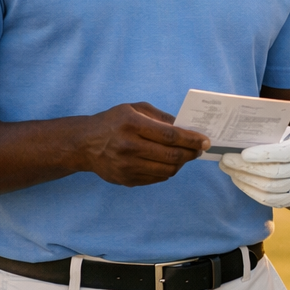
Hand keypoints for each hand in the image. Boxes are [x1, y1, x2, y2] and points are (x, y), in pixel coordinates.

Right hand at [75, 102, 208, 186]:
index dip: (191, 139)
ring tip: (185, 156)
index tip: (205, 141)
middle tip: (199, 149)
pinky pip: (157, 178)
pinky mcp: (126, 180)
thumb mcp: (134, 109)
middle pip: (171, 155)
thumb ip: (160, 117)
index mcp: (131, 124)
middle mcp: (128, 146)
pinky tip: (169, 163)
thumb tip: (185, 127)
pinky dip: (168, 171)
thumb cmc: (113, 122)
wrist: (83, 144)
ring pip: (167, 170)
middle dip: (191, 153)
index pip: (170, 135)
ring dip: (181, 163)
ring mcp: (126, 166)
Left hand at [219, 126, 289, 206]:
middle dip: (245, 167)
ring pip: (268, 188)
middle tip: (225, 160)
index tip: (243, 153)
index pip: (285, 153)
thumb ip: (266, 135)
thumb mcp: (283, 133)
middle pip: (273, 173)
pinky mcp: (288, 200)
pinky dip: (248, 189)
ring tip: (227, 168)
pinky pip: (266, 199)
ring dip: (243, 178)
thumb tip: (238, 138)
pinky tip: (237, 179)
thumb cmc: (288, 142)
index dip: (264, 154)